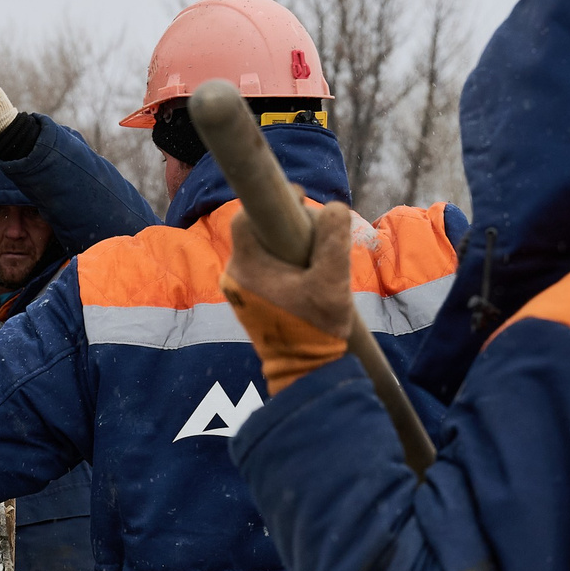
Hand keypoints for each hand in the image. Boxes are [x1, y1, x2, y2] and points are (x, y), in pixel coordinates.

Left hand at [221, 202, 355, 389]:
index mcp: (247, 267)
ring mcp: (239, 289)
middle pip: (259, 232)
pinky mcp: (248, 300)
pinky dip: (286, 265)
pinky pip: (266, 268)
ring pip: (265, 250)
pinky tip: (310, 278)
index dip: (273, 202)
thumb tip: (334, 207)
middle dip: (290, 228)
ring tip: (318, 262)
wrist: (305, 371)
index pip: (246, 217)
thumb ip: (334, 241)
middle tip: (319, 236)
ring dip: (291, 248)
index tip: (298, 199)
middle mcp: (235, 275)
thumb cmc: (317, 329)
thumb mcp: (334, 283)